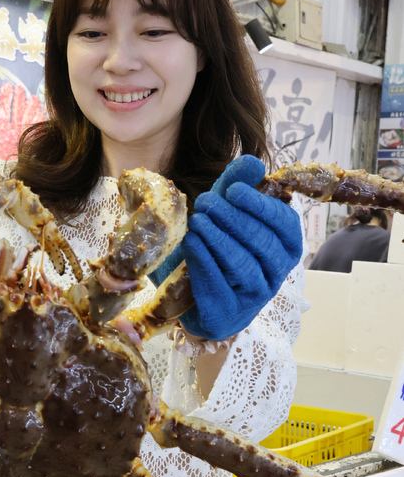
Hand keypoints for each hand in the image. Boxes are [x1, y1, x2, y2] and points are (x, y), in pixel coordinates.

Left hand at [178, 155, 302, 339]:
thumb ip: (238, 186)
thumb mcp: (225, 215)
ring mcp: (255, 297)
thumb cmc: (215, 250)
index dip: (260, 206)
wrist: (191, 298)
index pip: (285, 224)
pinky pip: (219, 285)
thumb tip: (253, 162)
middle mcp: (277, 273)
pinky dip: (203, 260)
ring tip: (197, 220)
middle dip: (233, 219)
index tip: (233, 190)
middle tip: (205, 201)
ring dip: (218, 239)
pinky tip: (190, 242)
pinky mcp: (229, 313)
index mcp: (286, 246)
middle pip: (262, 243)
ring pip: (242, 264)